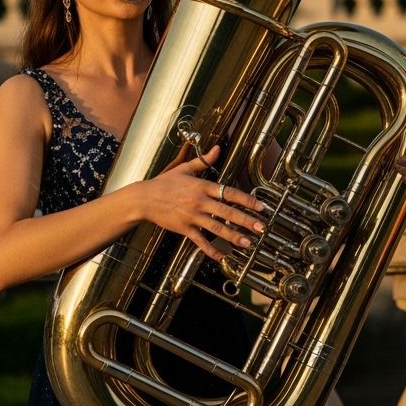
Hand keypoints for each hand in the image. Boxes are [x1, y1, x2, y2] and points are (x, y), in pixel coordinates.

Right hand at [138, 145, 265, 260]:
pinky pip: (199, 241)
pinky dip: (210, 250)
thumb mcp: (185, 168)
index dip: (247, 200)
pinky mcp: (183, 229)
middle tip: (262, 227)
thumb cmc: (165, 182)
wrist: (144, 198)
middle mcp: (199, 202)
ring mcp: (192, 216)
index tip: (261, 207)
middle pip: (227, 212)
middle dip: (246, 220)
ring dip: (233, 236)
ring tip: (248, 243)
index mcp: (202, 186)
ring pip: (216, 228)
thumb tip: (218, 148)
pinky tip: (221, 257)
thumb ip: (204, 160)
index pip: (230, 193)